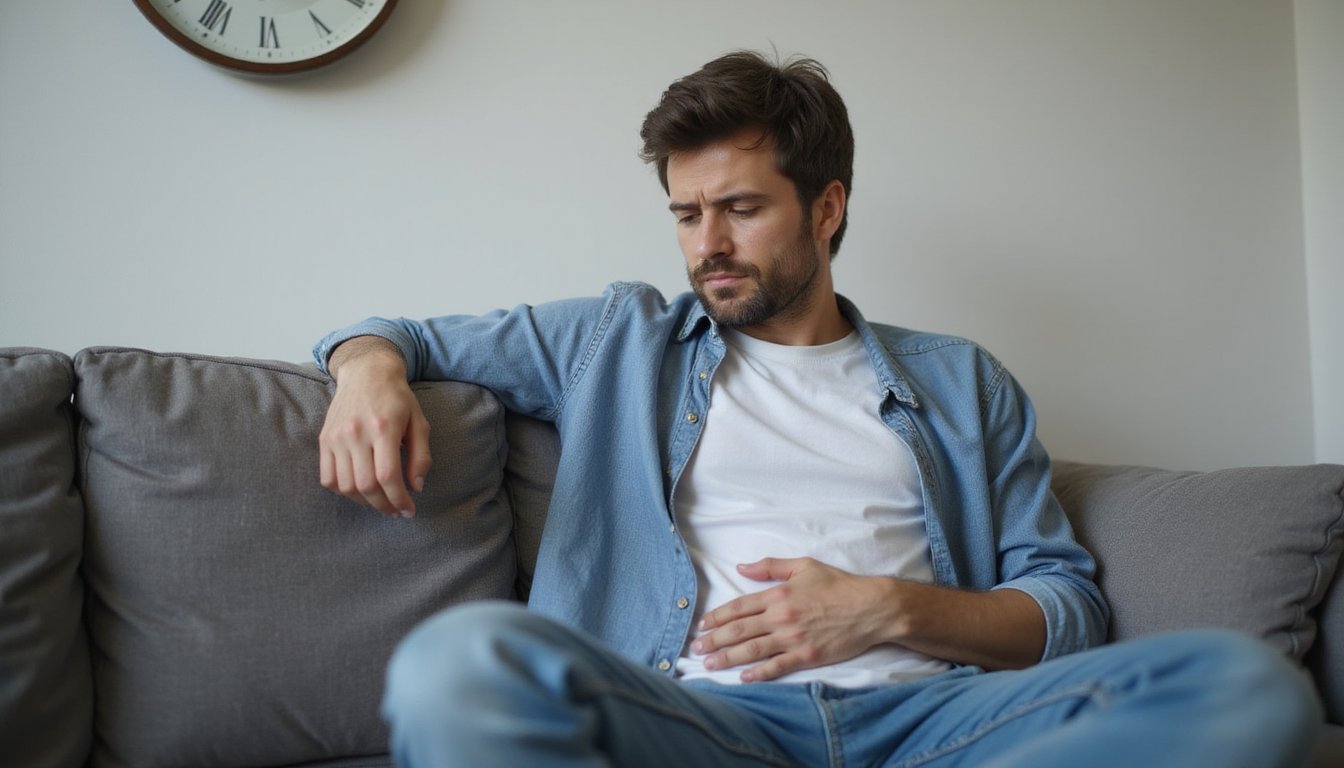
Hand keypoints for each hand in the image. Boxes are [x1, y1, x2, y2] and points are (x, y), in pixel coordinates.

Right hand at [318, 337, 431, 517]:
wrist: (366, 372)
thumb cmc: (397, 398)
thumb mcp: (419, 422)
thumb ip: (421, 456)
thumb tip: (416, 487)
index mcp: (383, 428)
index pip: (388, 476)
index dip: (399, 499)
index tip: (409, 511)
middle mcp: (356, 433)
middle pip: (366, 485)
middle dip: (384, 505)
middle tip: (396, 511)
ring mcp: (336, 437)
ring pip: (346, 486)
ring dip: (364, 502)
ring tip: (380, 502)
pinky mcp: (324, 439)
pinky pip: (328, 477)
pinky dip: (343, 491)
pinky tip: (359, 491)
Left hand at [691, 557, 895, 681]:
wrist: (871, 608)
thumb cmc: (839, 585)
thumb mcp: (804, 566)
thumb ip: (770, 567)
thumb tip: (741, 567)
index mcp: (778, 595)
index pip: (739, 607)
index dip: (717, 617)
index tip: (702, 625)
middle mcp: (781, 617)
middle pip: (739, 630)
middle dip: (714, 640)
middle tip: (696, 647)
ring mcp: (793, 638)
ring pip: (752, 650)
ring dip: (727, 658)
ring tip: (709, 664)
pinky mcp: (807, 656)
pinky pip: (777, 667)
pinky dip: (759, 673)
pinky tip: (743, 677)